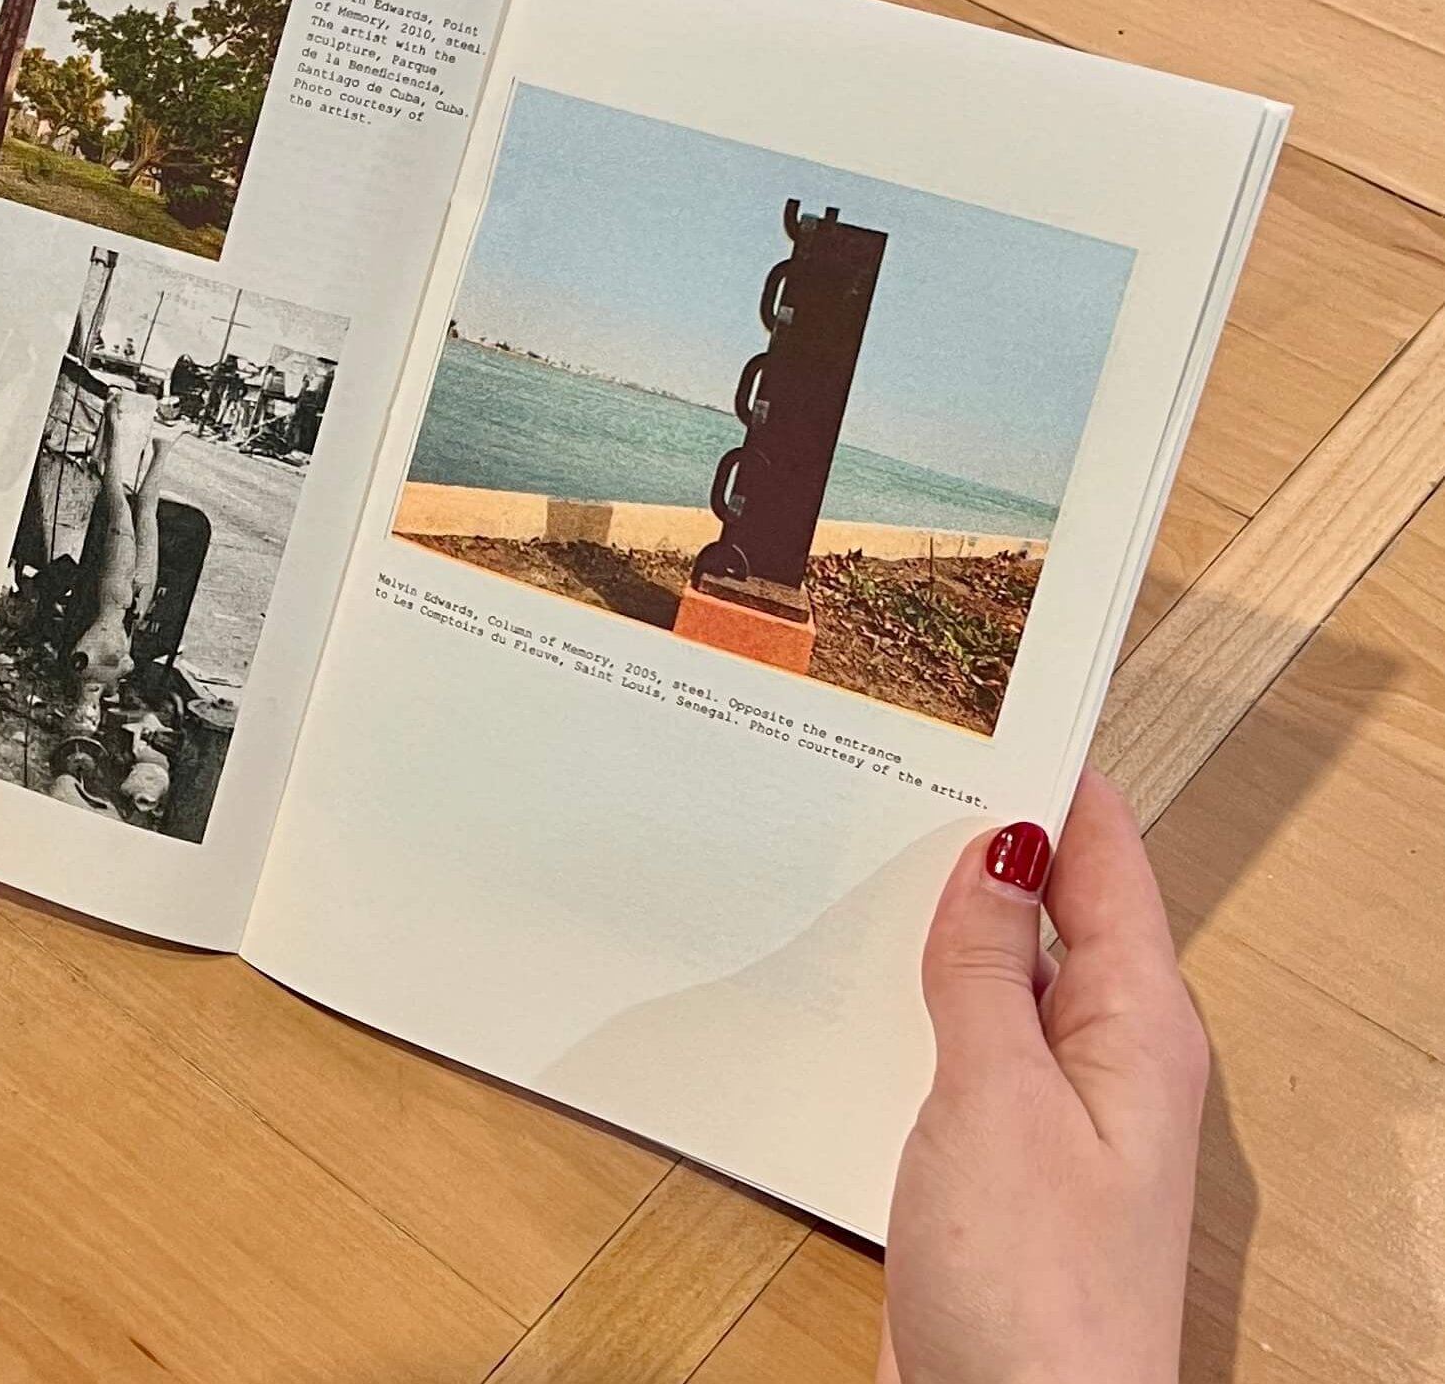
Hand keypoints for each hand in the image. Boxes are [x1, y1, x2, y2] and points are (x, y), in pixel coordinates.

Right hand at [878, 768, 1208, 1383]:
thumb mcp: (1000, 1101)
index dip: (1057, 781)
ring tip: (870, 839)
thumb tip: (994, 852)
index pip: (1108, 862)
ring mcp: (1050, 1109)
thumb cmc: (1039, 1296)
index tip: (997, 702)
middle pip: (1055, 909)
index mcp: (1136, 1026)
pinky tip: (863, 974)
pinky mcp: (997, 1155)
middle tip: (907, 753)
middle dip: (989, 834)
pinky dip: (920, 992)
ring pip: (1001, 973)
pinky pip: (965, 1039)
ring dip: (945, 917)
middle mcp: (1105, 1057)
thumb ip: (988, 973)